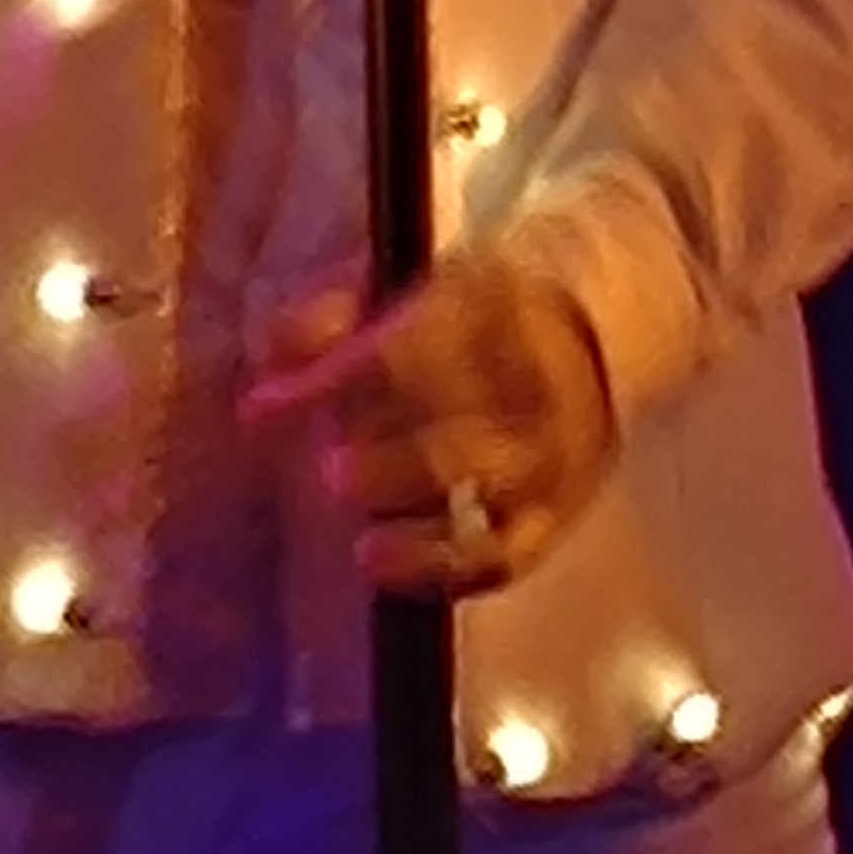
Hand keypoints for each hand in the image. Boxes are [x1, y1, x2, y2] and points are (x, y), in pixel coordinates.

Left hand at [240, 250, 617, 595]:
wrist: (593, 328)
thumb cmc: (468, 307)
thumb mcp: (404, 280)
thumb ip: (332, 314)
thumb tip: (271, 362)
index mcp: (486, 307)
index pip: (402, 351)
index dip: (327, 384)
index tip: (260, 412)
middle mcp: (531, 383)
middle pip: (462, 431)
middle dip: (394, 462)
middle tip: (333, 473)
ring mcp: (552, 452)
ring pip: (491, 500)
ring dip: (425, 530)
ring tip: (365, 551)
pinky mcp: (560, 510)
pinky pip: (506, 554)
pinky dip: (448, 572)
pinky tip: (390, 573)